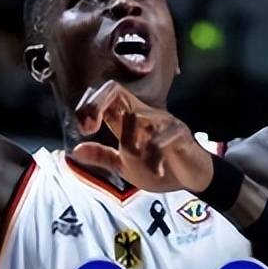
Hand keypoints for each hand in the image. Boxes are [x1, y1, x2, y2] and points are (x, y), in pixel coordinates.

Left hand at [71, 81, 213, 193]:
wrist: (192, 179)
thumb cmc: (159, 167)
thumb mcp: (124, 166)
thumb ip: (102, 156)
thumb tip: (75, 150)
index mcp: (128, 118)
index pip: (106, 94)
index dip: (90, 104)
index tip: (84, 129)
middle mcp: (143, 113)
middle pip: (114, 89)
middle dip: (95, 104)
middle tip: (89, 128)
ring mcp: (163, 121)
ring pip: (135, 117)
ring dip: (128, 142)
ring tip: (133, 161)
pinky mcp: (181, 134)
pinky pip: (162, 139)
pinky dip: (154, 158)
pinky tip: (156, 171)